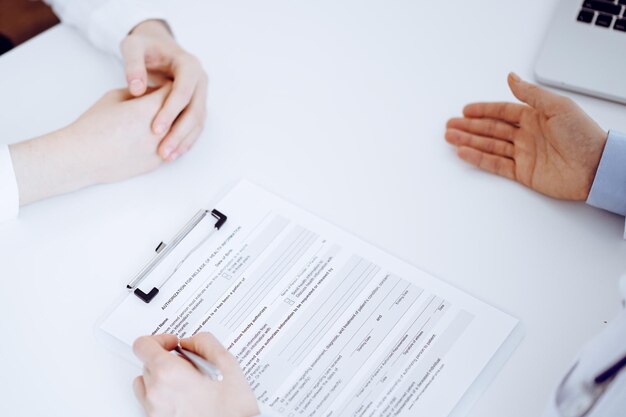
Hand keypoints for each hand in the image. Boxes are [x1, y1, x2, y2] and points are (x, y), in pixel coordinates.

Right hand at [10, 84, 170, 204]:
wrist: (82, 157)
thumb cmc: (94, 125)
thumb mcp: (115, 97)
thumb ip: (139, 92)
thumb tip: (153, 91)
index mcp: (148, 109)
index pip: (172, 90)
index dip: (169, 83)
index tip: (166, 80)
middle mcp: (159, 131)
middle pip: (181, 111)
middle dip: (176, 103)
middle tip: (171, 96)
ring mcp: (159, 149)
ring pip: (180, 132)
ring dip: (176, 122)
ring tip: (167, 115)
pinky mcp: (155, 164)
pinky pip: (172, 148)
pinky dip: (170, 139)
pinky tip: (163, 134)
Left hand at [121, 20, 207, 161]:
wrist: (156, 46)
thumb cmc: (144, 47)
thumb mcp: (133, 47)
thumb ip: (133, 65)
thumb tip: (136, 89)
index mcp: (189, 65)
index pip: (183, 92)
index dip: (170, 112)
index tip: (154, 129)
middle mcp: (200, 80)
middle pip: (195, 111)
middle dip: (179, 132)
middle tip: (162, 150)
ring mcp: (201, 94)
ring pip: (198, 121)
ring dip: (184, 141)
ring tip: (166, 156)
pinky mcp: (197, 104)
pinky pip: (196, 125)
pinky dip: (186, 140)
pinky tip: (173, 153)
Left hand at [132, 333, 259, 416]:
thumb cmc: (232, 408)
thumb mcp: (226, 363)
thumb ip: (204, 343)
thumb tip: (191, 342)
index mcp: (169, 373)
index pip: (143, 344)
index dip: (159, 339)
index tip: (173, 343)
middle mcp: (156, 392)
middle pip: (146, 363)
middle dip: (166, 359)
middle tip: (188, 364)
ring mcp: (154, 410)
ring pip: (146, 383)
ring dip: (161, 377)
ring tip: (185, 382)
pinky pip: (150, 402)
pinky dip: (163, 395)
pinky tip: (184, 396)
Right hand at [444, 73, 607, 199]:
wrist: (595, 168)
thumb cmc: (582, 136)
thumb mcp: (557, 106)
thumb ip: (530, 94)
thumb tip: (511, 78)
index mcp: (535, 117)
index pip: (502, 111)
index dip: (483, 110)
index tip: (466, 109)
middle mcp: (527, 135)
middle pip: (491, 129)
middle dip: (470, 126)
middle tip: (450, 124)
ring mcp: (523, 154)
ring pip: (489, 145)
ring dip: (469, 140)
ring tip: (450, 137)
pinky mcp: (523, 172)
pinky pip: (495, 164)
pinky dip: (479, 159)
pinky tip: (464, 152)